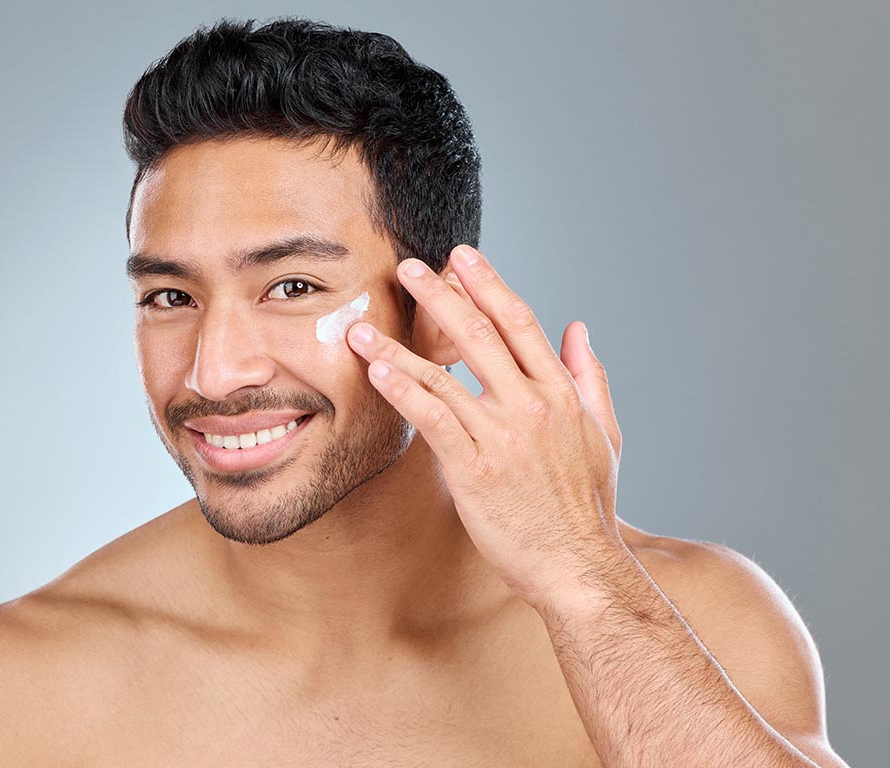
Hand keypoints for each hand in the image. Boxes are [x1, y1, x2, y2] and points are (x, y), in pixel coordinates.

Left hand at [345, 244, 624, 611]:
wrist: (578, 565)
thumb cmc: (588, 505)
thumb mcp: (604, 434)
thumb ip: (590, 376)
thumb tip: (577, 328)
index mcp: (560, 393)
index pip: (520, 323)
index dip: (488, 285)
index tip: (461, 258)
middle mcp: (531, 406)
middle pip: (479, 335)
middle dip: (440, 295)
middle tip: (408, 266)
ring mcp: (502, 436)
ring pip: (444, 377)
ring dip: (399, 346)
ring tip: (363, 324)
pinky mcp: (475, 469)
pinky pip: (433, 420)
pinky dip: (404, 391)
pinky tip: (377, 371)